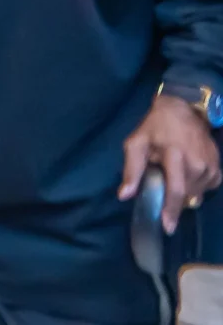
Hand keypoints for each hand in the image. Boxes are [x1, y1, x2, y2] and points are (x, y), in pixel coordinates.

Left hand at [122, 94, 221, 230]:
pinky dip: (194, 187)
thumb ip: (132, 170)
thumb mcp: (136, 143)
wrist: (184, 110)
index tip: (167, 228)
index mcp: (176, 157)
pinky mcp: (217, 169)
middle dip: (173, 202)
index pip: (176, 191)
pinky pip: (205, 189)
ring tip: (172, 178)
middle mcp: (197, 164)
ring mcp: (211, 167)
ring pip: (196, 195)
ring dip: (183, 193)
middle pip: (186, 196)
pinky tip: (185, 175)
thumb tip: (124, 196)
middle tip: (162, 191)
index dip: (171, 211)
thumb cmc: (155, 127)